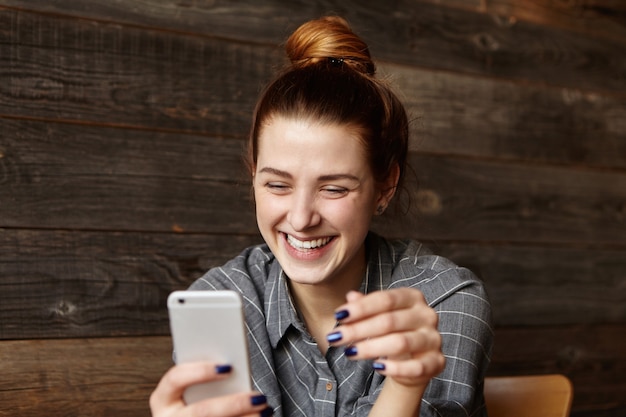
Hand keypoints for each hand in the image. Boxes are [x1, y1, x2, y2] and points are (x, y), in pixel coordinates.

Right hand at [149, 361, 272, 416]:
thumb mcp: (195, 391)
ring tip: (265, 410)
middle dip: (234, 404)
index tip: (228, 367)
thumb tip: (235, 369)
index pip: (175, 378)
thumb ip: (211, 380)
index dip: (200, 371)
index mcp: (163, 399)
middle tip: (259, 397)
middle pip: (201, 411)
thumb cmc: (197, 403)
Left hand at [327, 289, 444, 387]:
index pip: (385, 299)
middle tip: (336, 337)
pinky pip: (416, 367)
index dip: (361, 308)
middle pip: (389, 321)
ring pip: (400, 343)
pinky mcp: (437, 362)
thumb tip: (350, 297)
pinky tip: (377, 367)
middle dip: (359, 329)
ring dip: (371, 348)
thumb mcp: (378, 316)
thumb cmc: (392, 331)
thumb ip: (366, 306)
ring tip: (349, 352)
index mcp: (413, 297)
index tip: (339, 316)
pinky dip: (395, 368)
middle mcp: (426, 315)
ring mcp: (433, 338)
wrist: (412, 360)